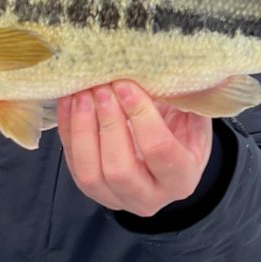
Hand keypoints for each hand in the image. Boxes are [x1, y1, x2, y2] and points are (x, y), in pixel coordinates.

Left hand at [56, 80, 212, 217]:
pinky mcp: (91, 188)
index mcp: (182, 179)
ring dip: (83, 129)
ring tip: (83, 94)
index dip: (141, 116)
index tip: (126, 86)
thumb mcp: (192, 114)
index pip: (159, 151)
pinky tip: (69, 101)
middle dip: (108, 123)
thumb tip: (174, 63)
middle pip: (120, 169)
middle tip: (102, 88)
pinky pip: (72, 163)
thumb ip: (185, 97)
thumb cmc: (181, 130)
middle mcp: (149, 197)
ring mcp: (115, 197)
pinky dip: (68, 130)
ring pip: (90, 173)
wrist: (167, 153)